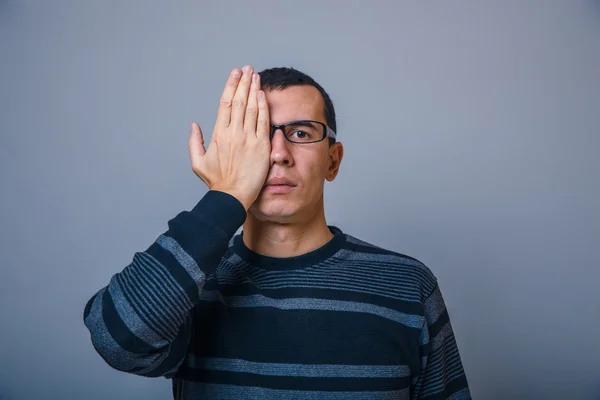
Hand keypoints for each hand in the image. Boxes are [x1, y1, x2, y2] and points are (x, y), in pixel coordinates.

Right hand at [189, 65, 270, 210]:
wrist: (232, 196)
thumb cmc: (216, 181)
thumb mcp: (198, 162)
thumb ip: (194, 142)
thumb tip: (194, 125)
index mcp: (218, 134)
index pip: (225, 103)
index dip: (230, 86)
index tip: (235, 74)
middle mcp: (233, 133)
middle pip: (238, 101)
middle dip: (243, 82)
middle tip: (247, 68)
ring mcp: (248, 139)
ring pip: (251, 108)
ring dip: (253, 89)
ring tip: (256, 76)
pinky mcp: (260, 146)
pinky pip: (263, 122)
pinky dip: (263, 107)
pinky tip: (263, 95)